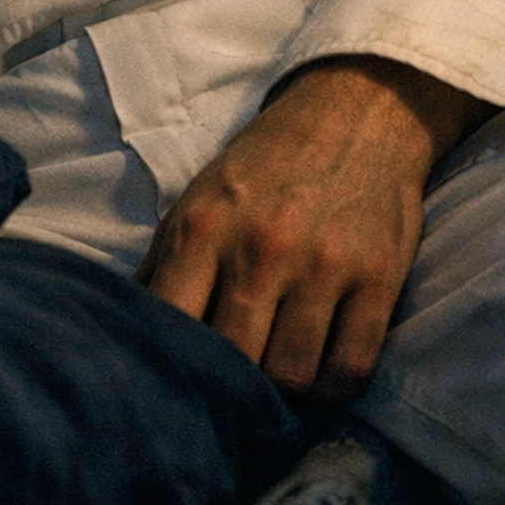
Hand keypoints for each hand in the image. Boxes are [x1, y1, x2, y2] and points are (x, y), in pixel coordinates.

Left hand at [138, 57, 492, 409]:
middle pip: (235, 362)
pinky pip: (351, 367)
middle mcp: (263, 245)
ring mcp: (324, 263)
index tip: (177, 386)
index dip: (173, 369)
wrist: (357, 109)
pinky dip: (333, 392)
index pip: (173, 326)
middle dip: (231, 388)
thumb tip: (126, 333)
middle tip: (233, 394)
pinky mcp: (378, 276)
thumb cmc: (268, 164)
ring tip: (278, 384)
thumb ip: (164, 263)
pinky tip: (321, 380)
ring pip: (292, 376)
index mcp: (206, 225)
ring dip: (283, 393)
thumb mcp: (201, 196)